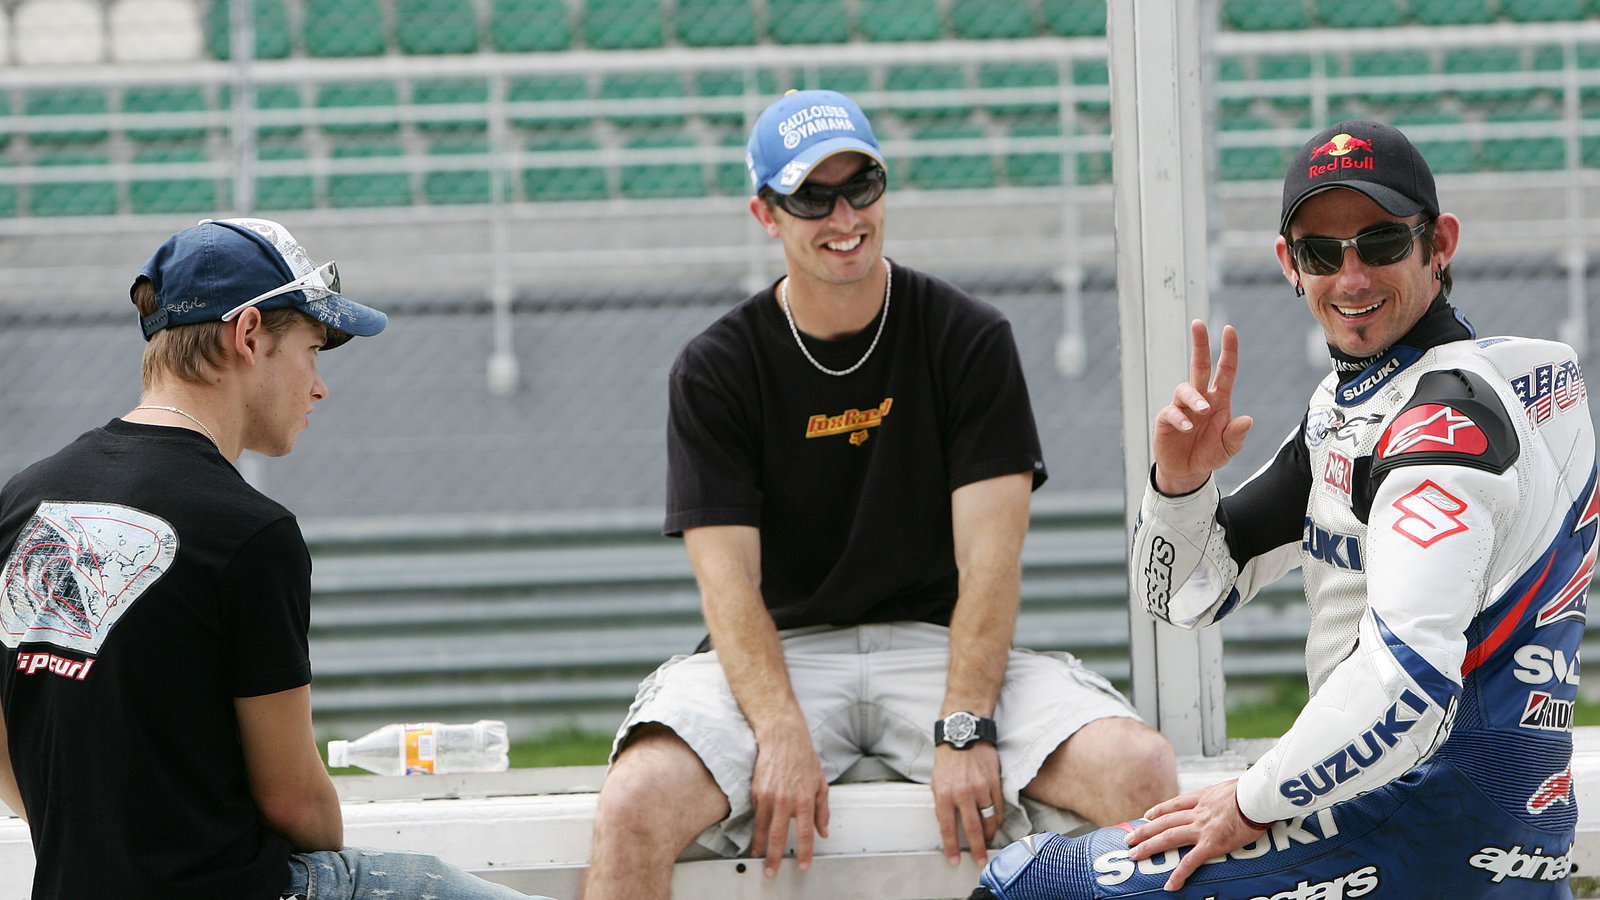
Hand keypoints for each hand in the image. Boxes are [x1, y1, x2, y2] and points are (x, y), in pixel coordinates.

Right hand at [749, 726, 830, 876]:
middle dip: (775, 857)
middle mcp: (786, 800)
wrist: (783, 739)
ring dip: (760, 846)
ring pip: (763, 828)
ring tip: (758, 857)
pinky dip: (755, 829)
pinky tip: (755, 837)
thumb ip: (823, 811)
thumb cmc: (803, 758)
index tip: (803, 865)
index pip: (805, 833)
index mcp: (805, 800)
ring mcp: (769, 796)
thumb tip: (824, 830)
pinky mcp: (757, 791)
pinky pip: (756, 815)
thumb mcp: (821, 784)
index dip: (805, 852)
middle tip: (772, 871)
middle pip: (778, 835)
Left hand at [931, 742, 1003, 866]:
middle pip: (973, 829)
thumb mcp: (936, 783)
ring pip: (989, 820)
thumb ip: (942, 805)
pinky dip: (997, 819)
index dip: (951, 848)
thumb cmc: (947, 761)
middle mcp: (962, 793)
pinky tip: (994, 825)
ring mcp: (980, 788)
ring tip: (988, 842)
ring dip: (989, 835)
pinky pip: (998, 807)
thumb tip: (947, 826)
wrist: (962, 736)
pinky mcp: (994, 782)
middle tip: (981, 862)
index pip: (948, 828)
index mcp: (944, 794)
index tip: (954, 861)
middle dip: (978, 849)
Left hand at [1123, 779, 1262, 890]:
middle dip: (1144, 831)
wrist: (1256, 796)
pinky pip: (1191, 862)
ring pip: (1168, 838)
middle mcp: (1197, 813)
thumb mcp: (1234, 787)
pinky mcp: (1212, 844)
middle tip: (1128, 838)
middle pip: (1164, 822)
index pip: (1174, 805)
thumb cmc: (1253, 791)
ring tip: (1134, 855)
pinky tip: (1170, 885)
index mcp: (1203, 798)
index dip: (1159, 811)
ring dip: (1149, 847)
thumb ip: (1228, 794)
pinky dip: (1179, 874)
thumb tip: (1235, 795)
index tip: (1147, 815)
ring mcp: (1202, 828)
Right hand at [1152, 320, 1252, 495]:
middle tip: (1198, 324)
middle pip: (1199, 365)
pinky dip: (1180, 418)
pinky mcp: (1166, 419)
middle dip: (1199, 344)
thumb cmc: (1210, 454)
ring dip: (1194, 397)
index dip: (1228, 350)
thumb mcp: (1229, 448)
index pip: (1225, 370)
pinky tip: (1187, 428)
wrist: (1188, 472)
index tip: (1228, 330)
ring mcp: (1182, 407)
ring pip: (1185, 388)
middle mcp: (1201, 398)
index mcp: (1219, 399)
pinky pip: (1172, 412)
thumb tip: (1247, 420)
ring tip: (1201, 410)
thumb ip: (1237, 434)